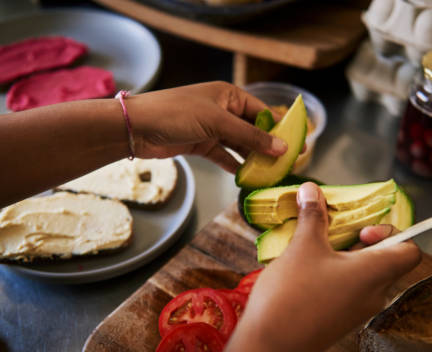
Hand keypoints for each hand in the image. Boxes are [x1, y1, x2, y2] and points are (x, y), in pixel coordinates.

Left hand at [125, 81, 286, 171]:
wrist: (137, 128)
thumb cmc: (177, 114)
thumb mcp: (218, 123)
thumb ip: (251, 137)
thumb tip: (283, 148)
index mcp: (229, 95)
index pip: (262, 111)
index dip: (279, 128)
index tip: (295, 146)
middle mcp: (222, 110)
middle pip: (252, 130)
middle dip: (267, 147)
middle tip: (285, 164)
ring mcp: (211, 128)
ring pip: (239, 145)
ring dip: (252, 159)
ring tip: (269, 174)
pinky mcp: (200, 144)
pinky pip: (224, 156)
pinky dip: (234, 165)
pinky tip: (246, 177)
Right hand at [214, 182, 421, 351]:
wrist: (270, 346)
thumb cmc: (292, 294)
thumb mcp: (303, 246)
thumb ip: (313, 216)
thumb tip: (311, 189)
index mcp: (376, 273)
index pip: (410, 251)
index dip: (393, 233)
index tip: (362, 230)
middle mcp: (374, 293)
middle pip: (386, 260)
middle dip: (361, 240)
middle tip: (333, 233)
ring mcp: (358, 310)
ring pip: (365, 274)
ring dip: (345, 256)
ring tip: (315, 248)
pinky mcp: (340, 320)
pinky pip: (350, 290)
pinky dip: (336, 274)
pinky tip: (307, 270)